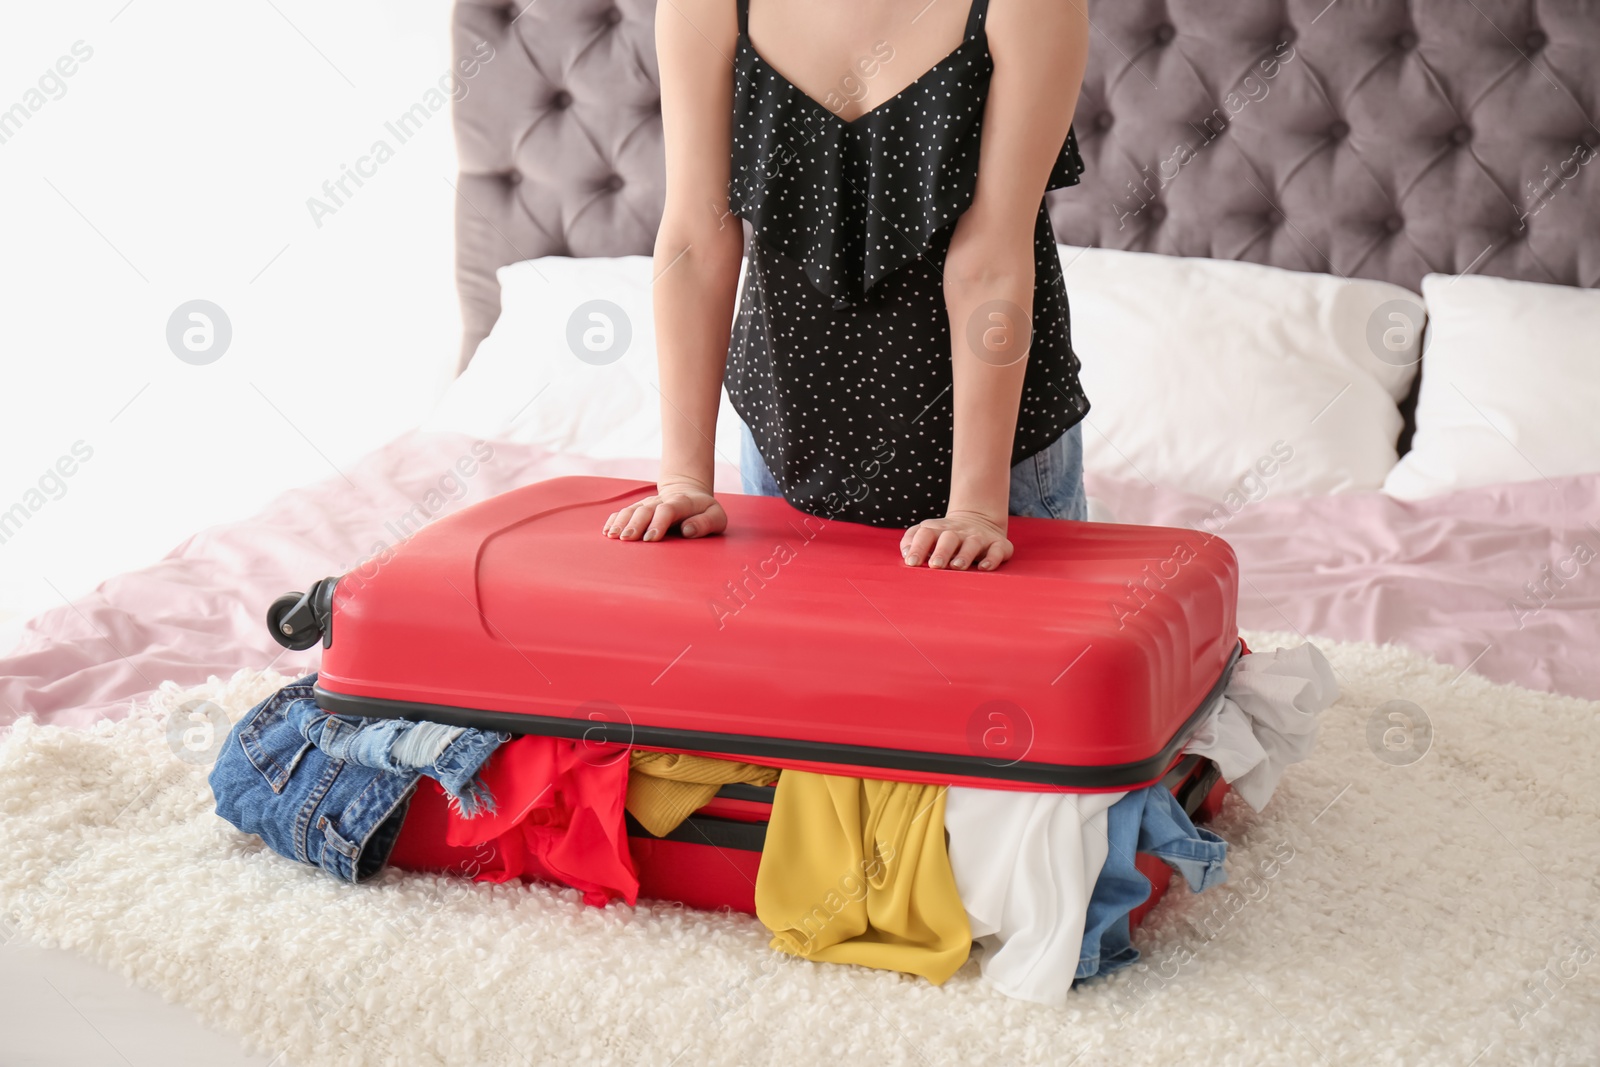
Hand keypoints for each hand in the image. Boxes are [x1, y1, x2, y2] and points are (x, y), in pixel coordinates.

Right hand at [602, 481, 726, 541]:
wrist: (689, 494)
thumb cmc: (705, 512)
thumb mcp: (717, 517)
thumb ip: (706, 523)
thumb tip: (687, 530)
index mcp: (682, 502)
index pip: (668, 509)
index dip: (658, 523)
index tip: (651, 538)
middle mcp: (662, 501)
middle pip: (646, 509)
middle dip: (636, 524)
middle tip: (628, 539)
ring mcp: (649, 504)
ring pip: (632, 510)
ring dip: (622, 522)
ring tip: (612, 535)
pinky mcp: (640, 508)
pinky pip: (624, 512)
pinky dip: (615, 520)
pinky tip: (607, 531)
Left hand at [900, 509, 1011, 570]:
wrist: (978, 520)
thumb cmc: (945, 536)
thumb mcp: (928, 534)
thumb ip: (912, 540)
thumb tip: (905, 553)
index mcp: (938, 530)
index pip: (925, 534)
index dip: (917, 547)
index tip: (911, 562)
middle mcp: (958, 532)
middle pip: (949, 538)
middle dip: (941, 551)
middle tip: (934, 565)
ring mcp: (978, 537)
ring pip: (972, 543)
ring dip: (964, 555)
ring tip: (957, 567)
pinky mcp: (997, 544)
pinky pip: (997, 550)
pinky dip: (992, 559)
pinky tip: (985, 568)